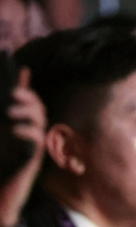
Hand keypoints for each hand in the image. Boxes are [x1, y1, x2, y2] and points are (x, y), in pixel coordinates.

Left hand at [0, 68, 45, 226]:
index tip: (20, 68)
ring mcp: (33, 146)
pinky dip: (27, 131)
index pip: (28, 100)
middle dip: (28, 96)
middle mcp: (29, 134)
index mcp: (19, 126)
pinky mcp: (33, 158)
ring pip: (41, 121)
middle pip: (38, 107)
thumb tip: (3, 95)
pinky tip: (14, 129)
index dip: (25, 84)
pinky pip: (37, 140)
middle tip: (12, 93)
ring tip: (8, 111)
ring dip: (27, 112)